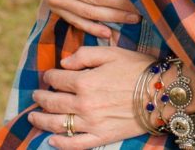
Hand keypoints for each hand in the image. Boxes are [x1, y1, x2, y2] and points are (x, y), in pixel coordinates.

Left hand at [26, 46, 150, 148]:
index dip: (50, 76)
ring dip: (41, 120)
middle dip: (41, 98)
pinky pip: (75, 144)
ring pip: (58, 124)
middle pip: (53, 103)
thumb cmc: (138, 68)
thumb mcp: (111, 53)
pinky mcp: (101, 137)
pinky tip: (51, 140)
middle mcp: (83, 104)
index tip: (49, 75)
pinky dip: (60, 143)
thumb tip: (63, 63)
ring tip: (33, 117)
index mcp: (85, 81)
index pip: (57, 79)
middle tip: (36, 95)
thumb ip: (84, 55)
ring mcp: (91, 123)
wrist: (161, 92)